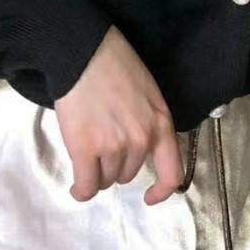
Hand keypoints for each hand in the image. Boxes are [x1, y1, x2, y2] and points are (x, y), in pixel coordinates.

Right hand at [54, 25, 184, 205]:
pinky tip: (77, 188)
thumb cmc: (114, 64)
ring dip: (97, 173)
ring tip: (87, 153)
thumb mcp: (148, 92)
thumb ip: (150, 121)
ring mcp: (115, 145)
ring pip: (106, 179)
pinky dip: (81, 190)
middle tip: (101, 146)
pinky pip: (86, 185)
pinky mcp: (86, 148)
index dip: (162, 191)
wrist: (83, 52)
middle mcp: (142, 139)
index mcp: (161, 123)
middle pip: (129, 174)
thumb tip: (142, 146)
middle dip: (115, 166)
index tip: (150, 196)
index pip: (172, 172)